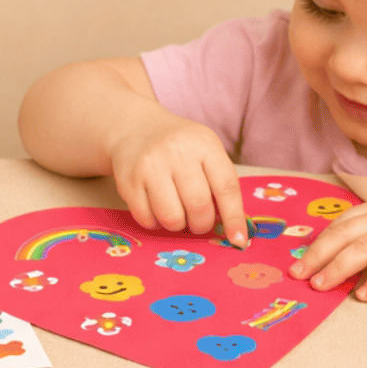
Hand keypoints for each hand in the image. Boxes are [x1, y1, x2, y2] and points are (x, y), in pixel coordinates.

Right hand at [104, 111, 250, 246]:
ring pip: (171, 217)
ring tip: (178, 213)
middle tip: (199, 222)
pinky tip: (157, 209)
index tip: (238, 239)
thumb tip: (235, 230)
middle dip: (202, 224)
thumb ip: (222, 184)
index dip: (234, 218)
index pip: (226, 187)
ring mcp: (150, 165)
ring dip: (178, 225)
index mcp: (204, 144)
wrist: (136, 128)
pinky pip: (146, 218)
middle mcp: (177, 152)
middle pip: (198, 206)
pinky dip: (155, 223)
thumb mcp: (207, 152)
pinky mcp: (128, 180)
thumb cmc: (181, 148)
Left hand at [289, 188, 366, 300]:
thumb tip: (355, 245)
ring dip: (337, 269)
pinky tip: (363, 296)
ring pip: (363, 249)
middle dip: (317, 256)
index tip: (300, 259)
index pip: (342, 222)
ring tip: (321, 286)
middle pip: (344, 235)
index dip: (318, 241)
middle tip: (299, 276)